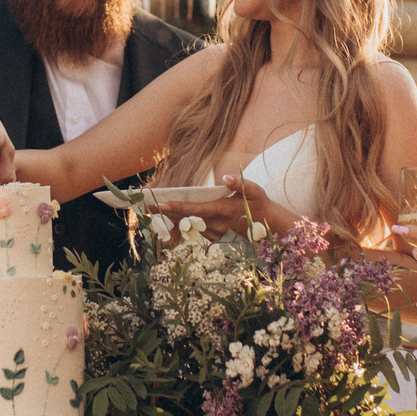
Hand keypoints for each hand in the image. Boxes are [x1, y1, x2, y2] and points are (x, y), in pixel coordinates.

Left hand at [153, 175, 303, 239]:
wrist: (270, 227)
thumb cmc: (261, 205)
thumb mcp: (255, 191)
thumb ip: (241, 184)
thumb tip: (226, 177)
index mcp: (225, 211)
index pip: (198, 209)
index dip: (180, 207)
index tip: (163, 204)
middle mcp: (218, 224)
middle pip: (188, 218)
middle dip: (166, 212)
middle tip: (146, 205)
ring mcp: (217, 233)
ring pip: (190, 225)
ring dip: (172, 218)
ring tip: (152, 208)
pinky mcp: (217, 237)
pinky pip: (196, 230)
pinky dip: (183, 223)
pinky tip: (170, 216)